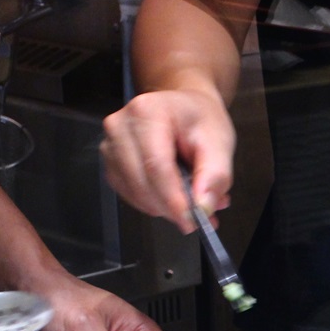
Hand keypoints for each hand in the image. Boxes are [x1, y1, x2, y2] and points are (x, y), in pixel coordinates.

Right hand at [100, 88, 236, 233]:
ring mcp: (110, 144)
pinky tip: (171, 194)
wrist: (184, 109)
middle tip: (198, 216)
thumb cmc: (199, 120)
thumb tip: (203, 207)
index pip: (156, 165)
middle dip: (170, 207)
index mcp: (148, 112)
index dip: (173, 199)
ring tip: (190, 198)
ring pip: (133, 192)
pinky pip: (128, 194)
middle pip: (141, 182)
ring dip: (163, 207)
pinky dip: (152, 203)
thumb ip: (215, 176)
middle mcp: (120, 125)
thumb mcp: (219, 142)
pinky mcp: (110, 162)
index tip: (191, 221)